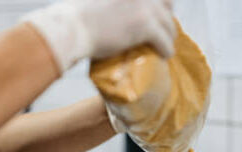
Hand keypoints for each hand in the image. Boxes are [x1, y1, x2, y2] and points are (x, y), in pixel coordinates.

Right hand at [22, 0, 175, 72]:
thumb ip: (113, 3)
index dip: (160, 3)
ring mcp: (144, 6)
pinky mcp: (145, 26)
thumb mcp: (98, 2)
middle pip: (167, 3)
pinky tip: (165, 55)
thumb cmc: (76, 18)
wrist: (72, 29)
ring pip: (168, 24)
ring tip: (166, 46)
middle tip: (165, 31)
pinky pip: (165, 40)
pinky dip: (167, 49)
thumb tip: (114, 13)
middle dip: (167, 17)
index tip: (160, 12)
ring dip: (169, 36)